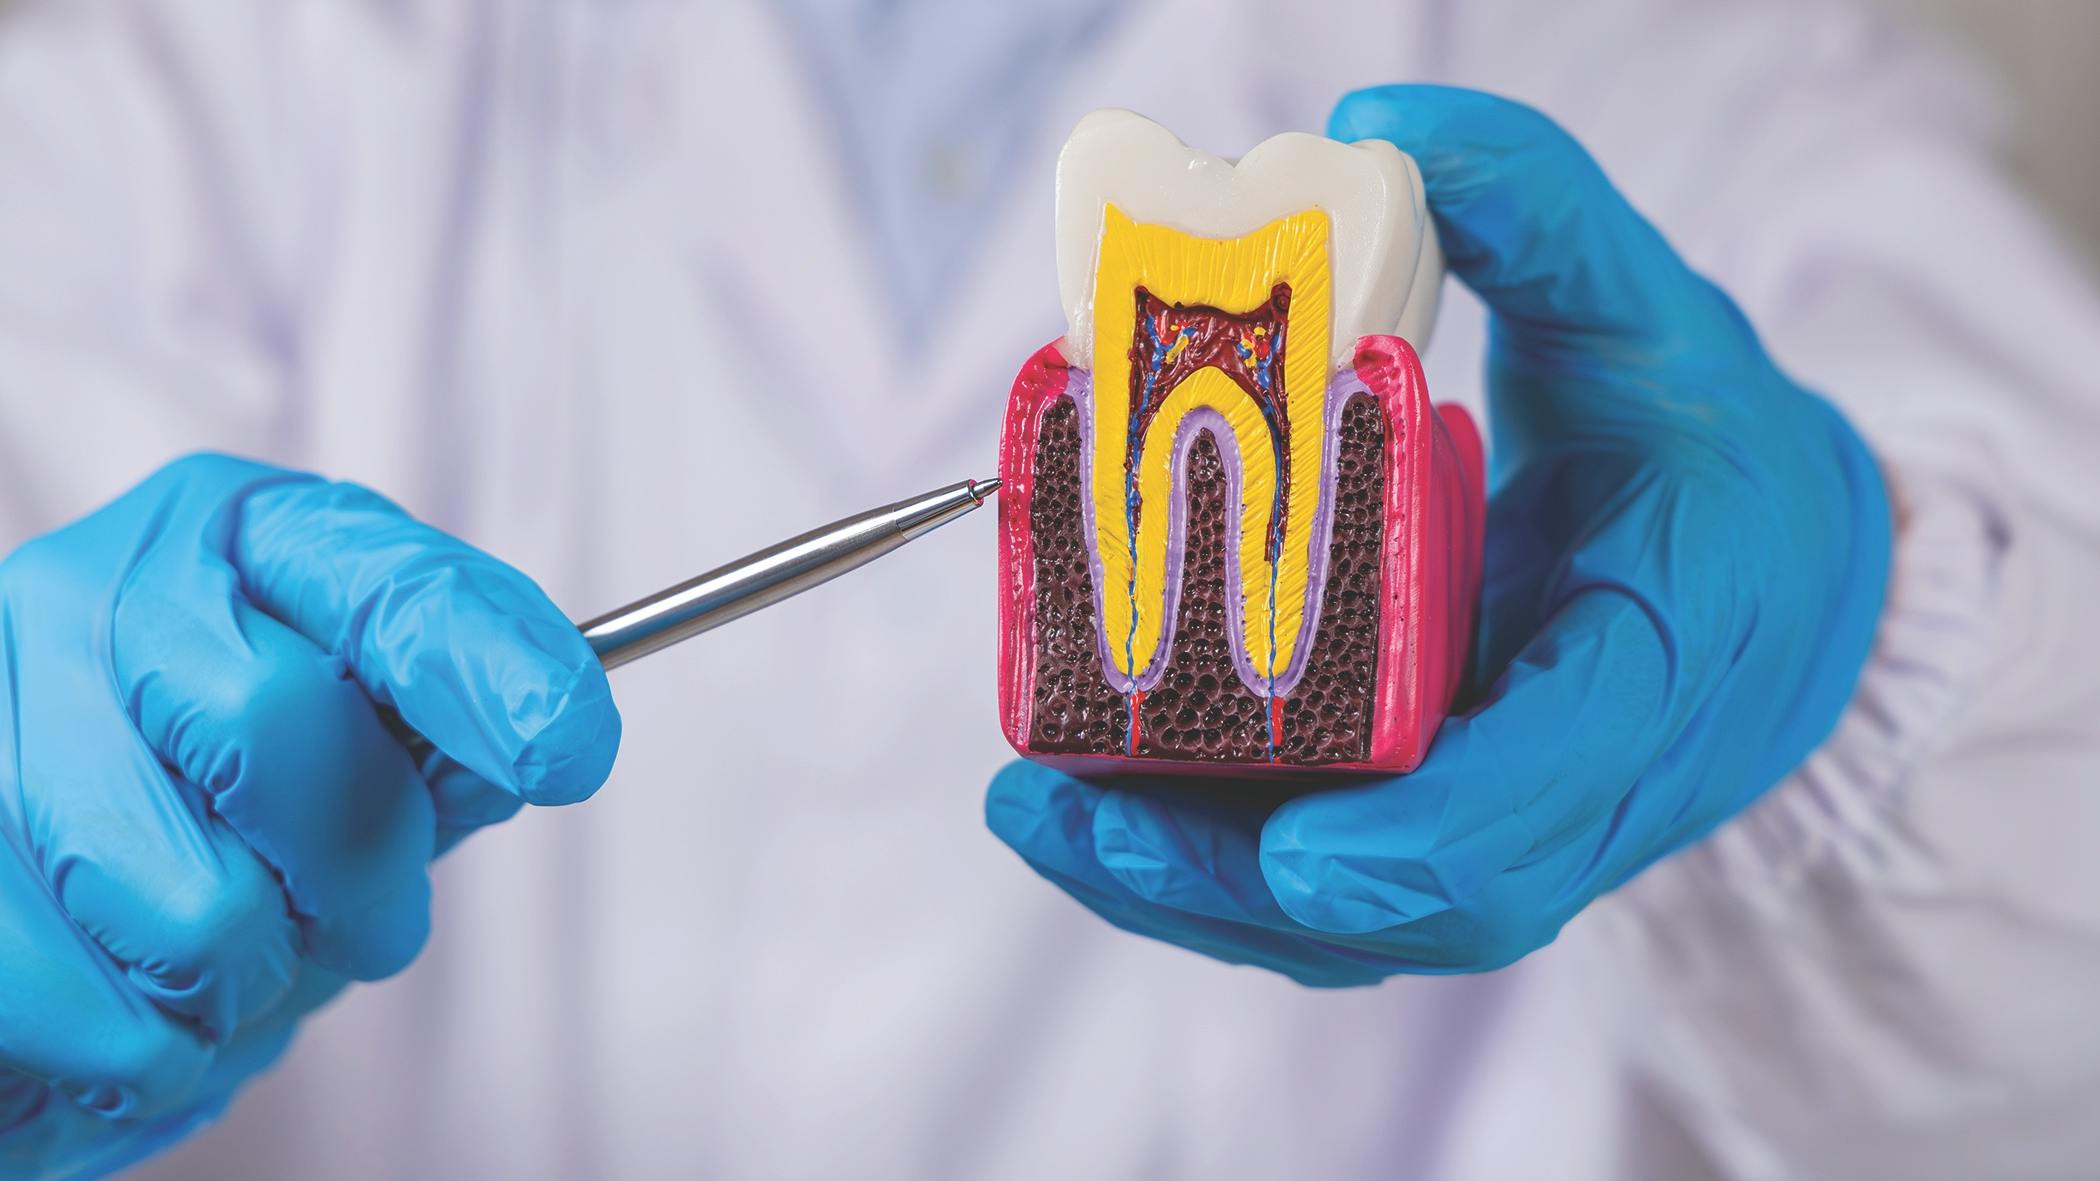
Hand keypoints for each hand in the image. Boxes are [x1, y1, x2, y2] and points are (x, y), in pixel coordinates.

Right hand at [0, 454, 618, 1176]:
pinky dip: (161, 1051)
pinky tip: (152, 1004)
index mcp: (232, 538)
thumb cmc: (238, 810)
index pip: (382, 584)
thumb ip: (450, 730)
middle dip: (361, 865)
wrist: (60, 902)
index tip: (564, 743)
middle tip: (366, 914)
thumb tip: (555, 727)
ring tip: (237, 954)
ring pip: (196, 905)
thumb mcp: (366, 741)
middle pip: (274, 727)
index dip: (481, 661)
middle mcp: (89, 595)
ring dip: (257, 976)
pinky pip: (98, 1014)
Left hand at [986, 86, 1890, 984]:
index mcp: (1660, 680)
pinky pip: (1323, 899)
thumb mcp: (1657, 324)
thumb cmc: (1721, 469)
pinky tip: (1091, 817)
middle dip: (1236, 878)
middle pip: (1412, 895)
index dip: (1424, 842)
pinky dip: (1205, 876)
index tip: (1299, 849)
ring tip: (1038, 814)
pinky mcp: (1448, 840)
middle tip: (1077, 812)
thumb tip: (1381, 135)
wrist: (1785, 598)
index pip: (1547, 801)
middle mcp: (1582, 795)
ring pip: (1347, 924)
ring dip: (1187, 889)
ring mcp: (1510, 836)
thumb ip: (1542, 223)